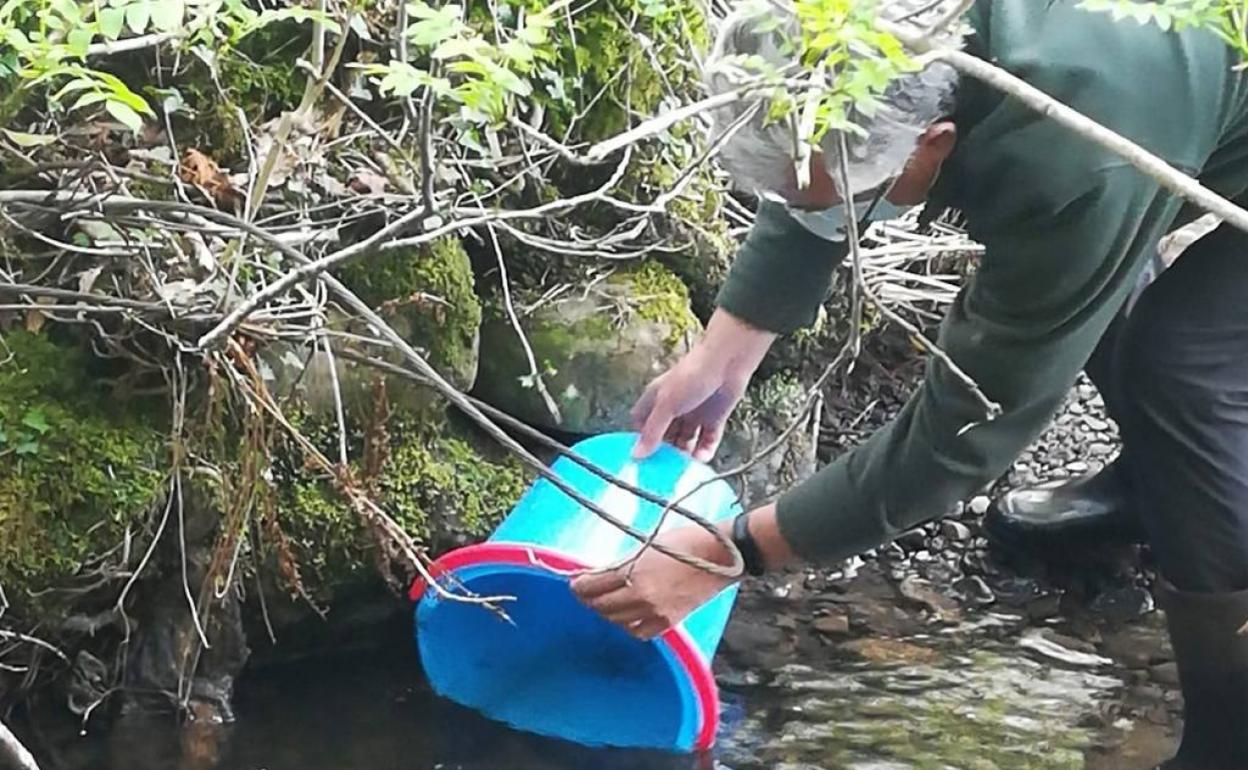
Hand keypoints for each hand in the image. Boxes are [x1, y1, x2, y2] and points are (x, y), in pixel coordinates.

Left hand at [571, 524, 735, 639]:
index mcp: (633, 571)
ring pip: (617, 621)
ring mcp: (655, 611)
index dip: (579, 585)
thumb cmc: (687, 541)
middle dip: (589, 598)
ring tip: (606, 602)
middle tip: (586, 591)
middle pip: (601, 605)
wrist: (723, 555)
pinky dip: (628, 625)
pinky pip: (638, 631)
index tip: (575, 582)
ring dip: (607, 612)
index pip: (593, 585)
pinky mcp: (670, 621)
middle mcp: (641, 595)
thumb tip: (599, 573)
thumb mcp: (648, 543)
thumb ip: (623, 562)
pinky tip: (628, 615)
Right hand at [632, 310, 775, 460]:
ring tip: (682, 470)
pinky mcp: (713, 419)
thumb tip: (637, 454)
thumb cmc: (693, 374)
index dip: (641, 440)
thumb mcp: (667, 404)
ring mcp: (694, 414)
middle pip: (664, 437)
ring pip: (685, 441)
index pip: (642, 424)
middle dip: (664, 452)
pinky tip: (701, 460)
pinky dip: (704, 451)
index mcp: (656, 400)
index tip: (641, 459)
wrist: (728, 362)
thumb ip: (653, 431)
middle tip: (663, 471)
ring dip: (684, 455)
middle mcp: (673, 408)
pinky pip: (707, 440)